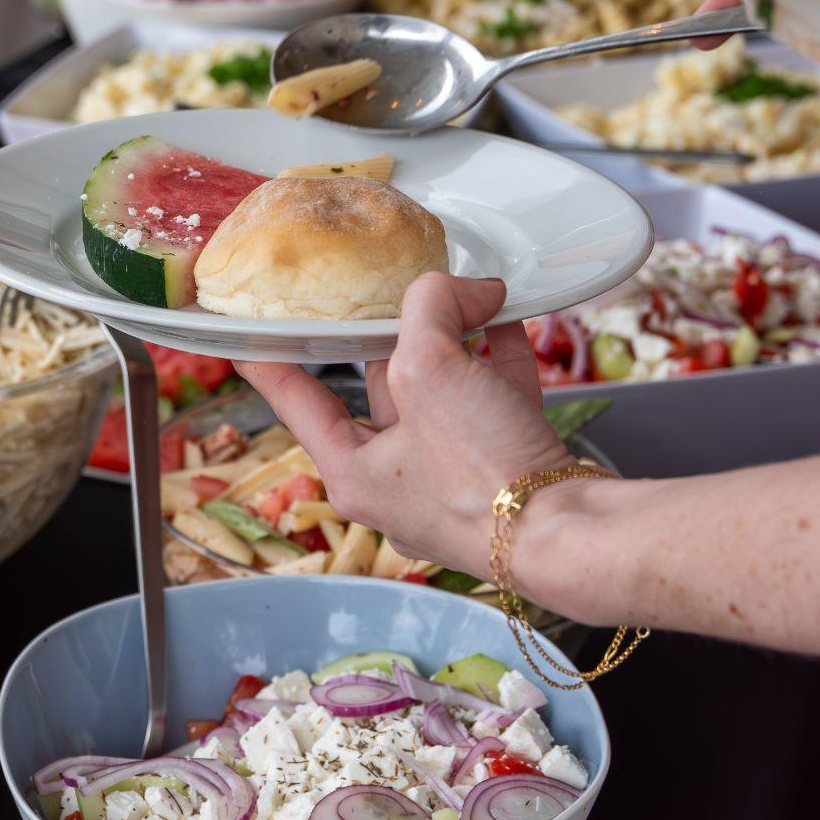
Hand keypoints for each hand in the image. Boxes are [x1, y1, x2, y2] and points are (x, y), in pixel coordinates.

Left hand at [235, 274, 575, 578]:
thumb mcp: (431, 368)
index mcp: (354, 472)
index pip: (297, 401)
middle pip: (381, 388)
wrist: (575, 533)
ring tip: (467, 295)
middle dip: (395, 335)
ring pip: (445, 392)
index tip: (245, 338)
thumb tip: (464, 287)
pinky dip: (498, 360)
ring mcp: (456, 480)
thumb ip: (429, 309)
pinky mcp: (508, 471)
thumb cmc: (482, 472)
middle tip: (397, 287)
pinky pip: (494, 401)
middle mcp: (399, 481)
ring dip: (456, 342)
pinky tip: (507, 321)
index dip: (270, 362)